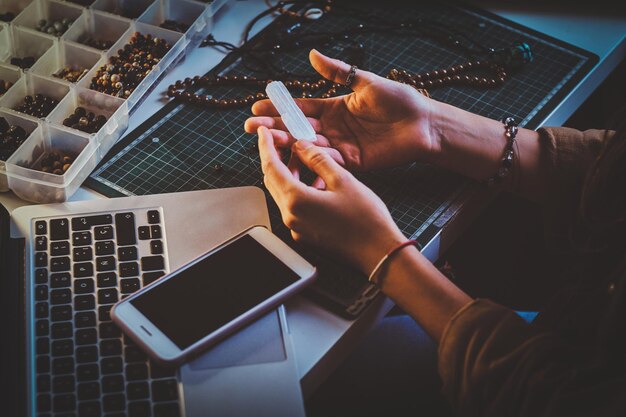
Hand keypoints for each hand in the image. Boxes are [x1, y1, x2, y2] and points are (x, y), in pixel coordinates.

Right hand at [245, 49, 437, 171]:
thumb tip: (311, 54)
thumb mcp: (365, 81)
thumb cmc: (399, 101)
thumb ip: (338, 71)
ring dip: (288, 142)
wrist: (424, 123)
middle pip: (298, 128)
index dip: (279, 107)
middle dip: (274, 126)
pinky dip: (313, 156)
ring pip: (309, 145)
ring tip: (267, 139)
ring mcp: (341, 146)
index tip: (258, 105)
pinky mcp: (353, 162)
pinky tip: (297, 151)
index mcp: (334, 108)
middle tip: (251, 127)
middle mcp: (334, 128)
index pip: (301, 108)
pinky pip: (329, 160)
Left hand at [257, 126, 405, 274]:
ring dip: (289, 175)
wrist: (378, 251)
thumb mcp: (343, 180)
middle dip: (275, 159)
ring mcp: (297, 228)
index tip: (264, 132)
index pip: (271, 167)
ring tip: (304, 160)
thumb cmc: (366, 219)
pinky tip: (315, 182)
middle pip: (273, 181)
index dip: (266, 146)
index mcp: (297, 200)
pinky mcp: (305, 234)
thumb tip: (301, 146)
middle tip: (283, 141)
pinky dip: (298, 191)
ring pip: (283, 194)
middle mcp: (291, 217)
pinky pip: (294, 207)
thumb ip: (318, 159)